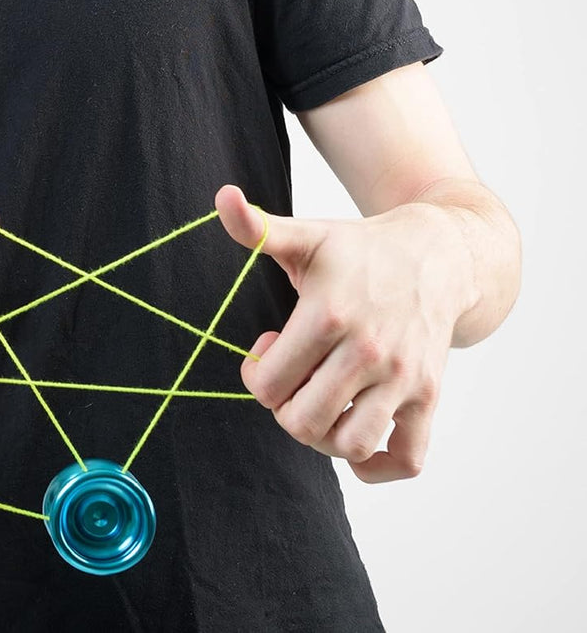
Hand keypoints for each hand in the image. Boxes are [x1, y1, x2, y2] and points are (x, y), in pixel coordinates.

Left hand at [215, 184, 472, 482]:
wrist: (438, 255)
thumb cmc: (360, 249)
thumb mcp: (307, 234)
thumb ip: (257, 227)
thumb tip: (222, 196)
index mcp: (328, 313)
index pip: (269, 383)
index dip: (256, 375)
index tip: (269, 350)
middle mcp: (369, 350)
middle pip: (303, 420)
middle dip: (283, 408)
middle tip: (293, 379)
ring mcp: (403, 377)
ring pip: (351, 444)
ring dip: (323, 437)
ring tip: (320, 405)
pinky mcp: (429, 396)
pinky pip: (406, 460)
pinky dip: (375, 465)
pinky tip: (354, 437)